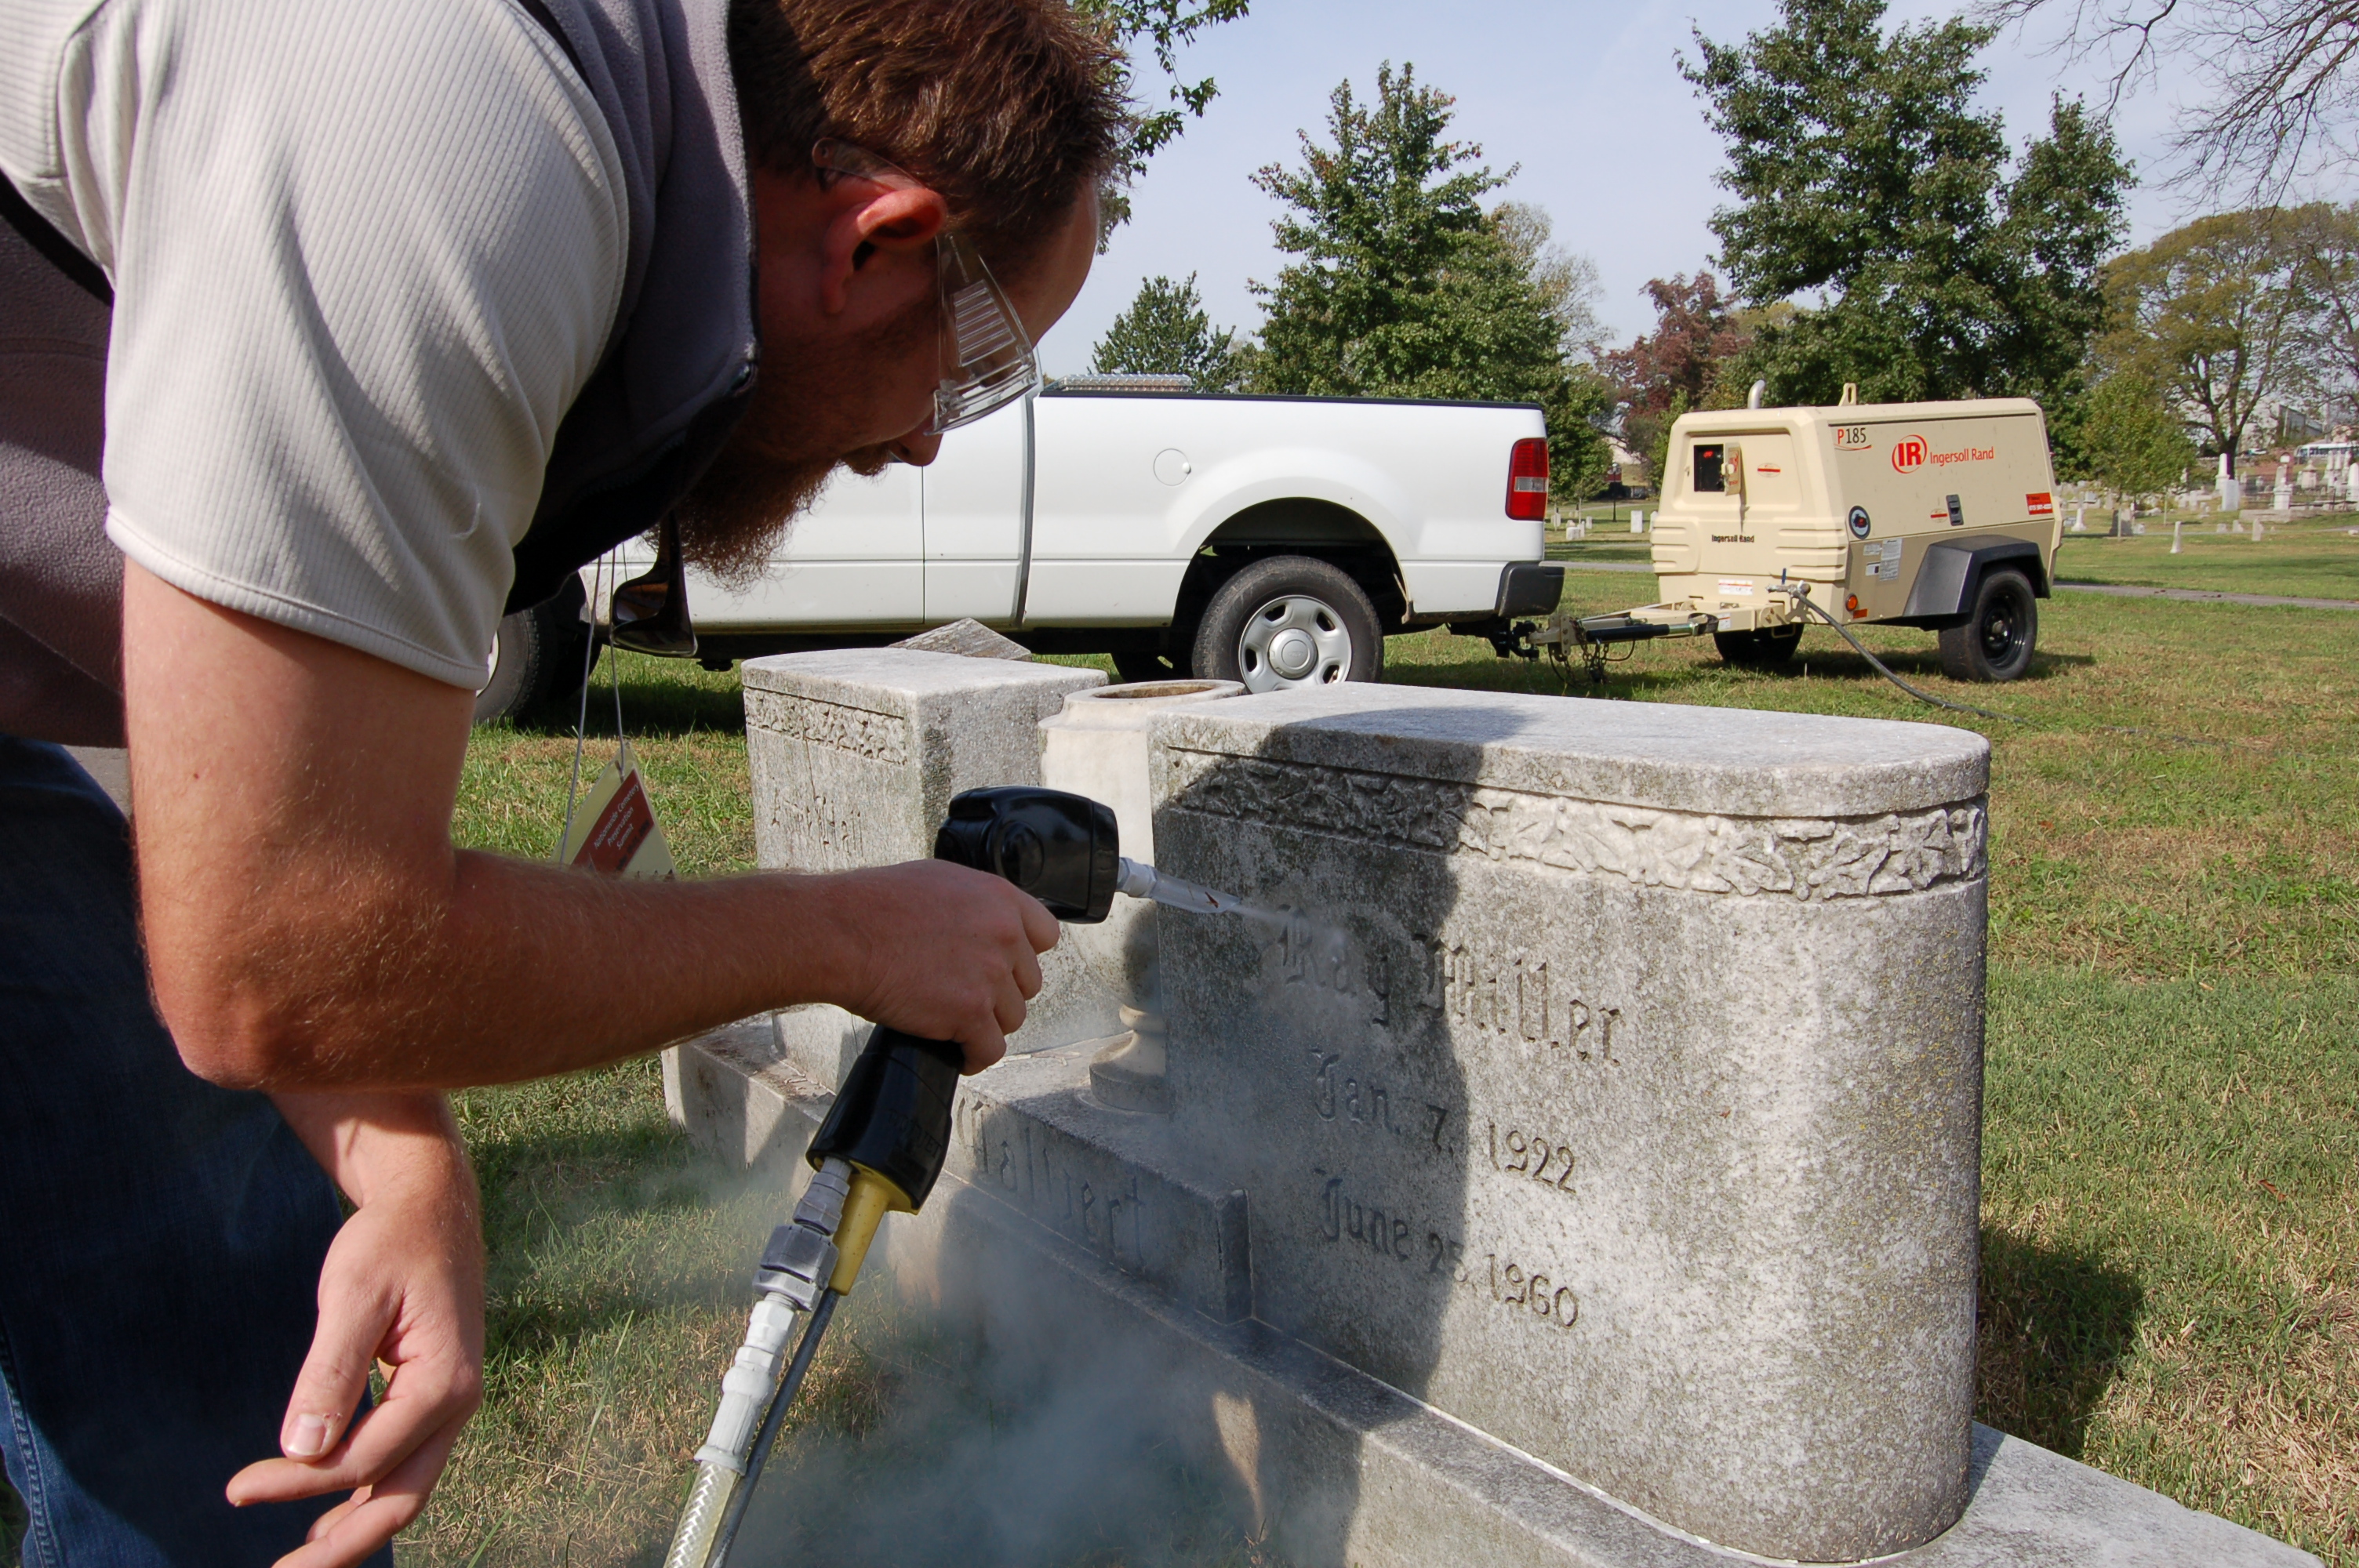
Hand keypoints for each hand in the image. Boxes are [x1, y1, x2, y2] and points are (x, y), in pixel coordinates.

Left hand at [234, 1096, 485, 1566]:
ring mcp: (451, 1405)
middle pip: (400, 1498)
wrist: (431, 1205)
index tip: (236, 1489)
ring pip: (405, 1488)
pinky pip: (403, 1464)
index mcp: (443, 1382)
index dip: (296, 1482)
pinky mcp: (433, 1399)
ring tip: (299, 1559)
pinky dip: (366, 1495)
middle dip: (341, 1545)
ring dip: (355, 1527)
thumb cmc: (389, 1243)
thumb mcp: (353, 1295)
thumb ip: (329, 1372)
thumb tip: (300, 1450)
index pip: (361, 1457)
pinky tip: (328, 1514)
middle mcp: (457, 1403)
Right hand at [825, 859, 1060, 1071]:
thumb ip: (976, 905)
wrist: (843, 934)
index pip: (1045, 935)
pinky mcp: (969, 1013)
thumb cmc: (875, 905)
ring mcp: (989, 976)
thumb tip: (986, 925)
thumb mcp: (939, 882)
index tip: (1006, 966)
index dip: (1022, 955)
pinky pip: (989, 1049)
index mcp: (1000, 899)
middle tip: (968, 995)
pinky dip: (974, 1056)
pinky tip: (960, 1054)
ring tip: (957, 1023)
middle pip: (1027, 982)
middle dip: (1000, 992)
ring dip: (986, 1023)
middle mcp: (1004, 935)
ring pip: (1011, 1017)